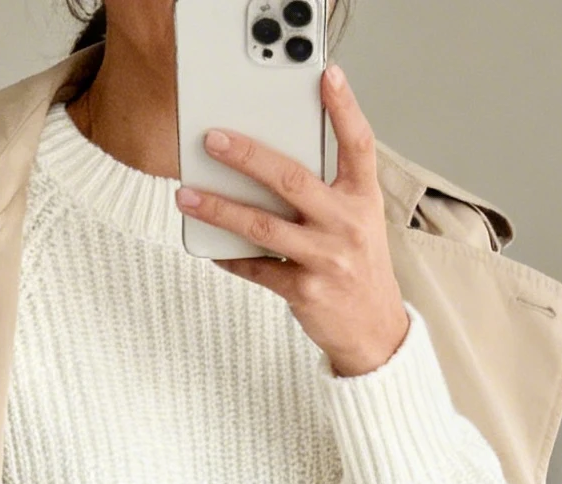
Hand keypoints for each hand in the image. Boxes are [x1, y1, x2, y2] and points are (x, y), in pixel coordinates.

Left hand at [175, 65, 408, 378]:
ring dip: (219, 209)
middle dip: (248, 156)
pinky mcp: (305, 291)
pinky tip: (210, 247)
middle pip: (292, 180)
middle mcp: (347, 225)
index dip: (345, 108)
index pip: (358, 145)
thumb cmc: (357, 265)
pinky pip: (257, 268)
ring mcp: (326, 259)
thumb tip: (270, 163)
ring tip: (187, 195)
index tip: (327, 75)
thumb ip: (327, 190)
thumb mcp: (358, 220)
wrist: (374, 330)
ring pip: (263, 226)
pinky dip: (230, 257)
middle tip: (213, 140)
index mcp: (363, 200)